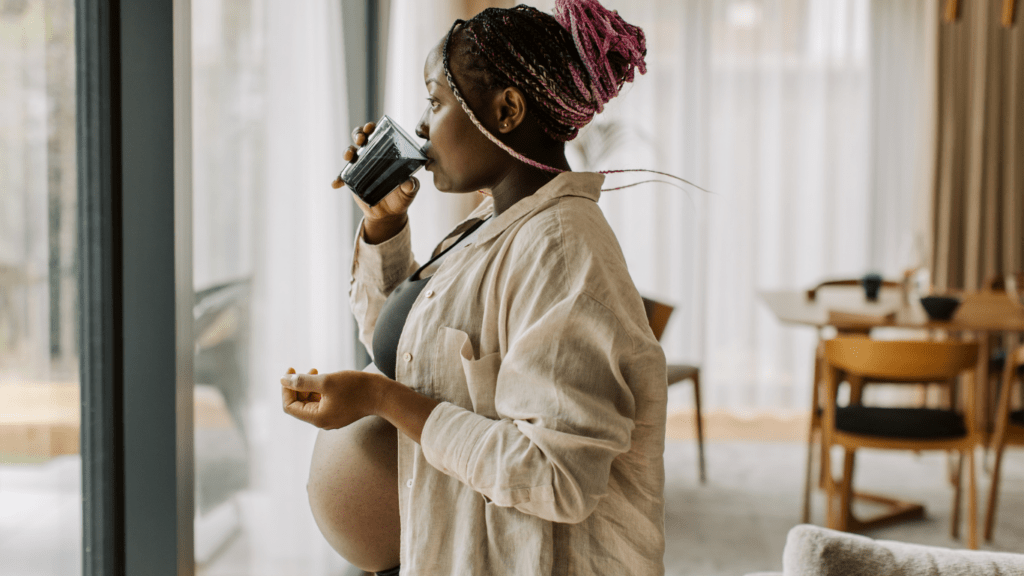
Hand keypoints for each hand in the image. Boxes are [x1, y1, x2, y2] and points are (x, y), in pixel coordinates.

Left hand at [280, 367, 383, 429]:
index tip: (290, 372)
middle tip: (305, 369)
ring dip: (309, 387)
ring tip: (316, 372)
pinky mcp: (339, 413)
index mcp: (317, 418)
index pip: (290, 406)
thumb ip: (302, 381)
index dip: (287, 389)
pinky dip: (319, 391)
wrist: (382, 395)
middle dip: (298, 387)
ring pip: (311, 403)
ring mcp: (331, 418)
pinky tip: (325, 379)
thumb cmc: (356, 387)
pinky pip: (322, 403)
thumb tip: (283, 380)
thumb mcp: (326, 381)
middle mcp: (322, 421)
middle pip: (300, 405)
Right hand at [332, 121, 419, 241]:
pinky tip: (336, 184)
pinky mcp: (353, 180)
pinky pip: (343, 177)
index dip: (372, 127)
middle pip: (361, 138)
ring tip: (349, 156)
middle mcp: (371, 155)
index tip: (371, 127)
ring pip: (350, 152)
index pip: (378, 134)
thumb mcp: (410, 190)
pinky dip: (338, 179)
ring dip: (348, 151)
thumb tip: (408, 181)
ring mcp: (361, 166)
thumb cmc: (402, 196)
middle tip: (362, 139)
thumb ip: (411, 184)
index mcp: (386, 152)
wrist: (390, 214)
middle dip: (358, 134)